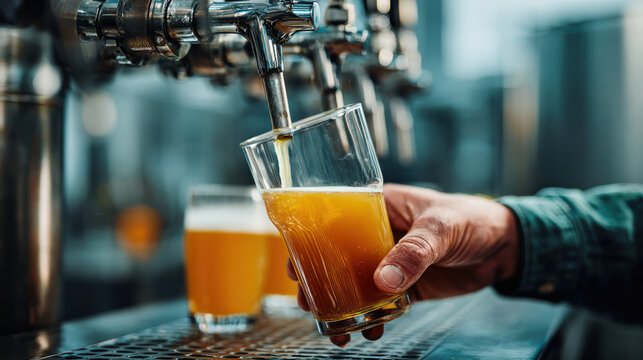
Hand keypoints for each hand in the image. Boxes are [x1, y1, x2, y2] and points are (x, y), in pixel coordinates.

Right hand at [287, 183, 520, 346]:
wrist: (504, 247)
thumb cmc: (472, 219)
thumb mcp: (442, 227)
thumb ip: (416, 252)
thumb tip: (383, 281)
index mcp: (378, 207)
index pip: (333, 218)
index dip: (309, 239)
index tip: (294, 261)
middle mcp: (376, 233)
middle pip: (334, 255)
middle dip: (317, 279)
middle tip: (306, 301)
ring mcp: (388, 261)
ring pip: (352, 282)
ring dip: (339, 304)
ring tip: (333, 327)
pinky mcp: (403, 284)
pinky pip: (377, 302)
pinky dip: (369, 317)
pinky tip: (368, 331)